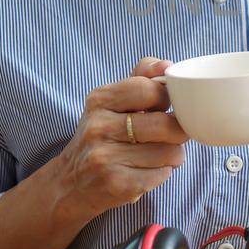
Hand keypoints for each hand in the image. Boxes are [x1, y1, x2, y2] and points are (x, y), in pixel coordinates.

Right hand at [48, 56, 188, 223]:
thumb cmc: (102, 137)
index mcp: (99, 100)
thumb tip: (167, 65)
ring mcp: (105, 157)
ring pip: (169, 152)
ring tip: (158, 155)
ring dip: (173, 155)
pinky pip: (161, 175)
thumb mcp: (112, 103)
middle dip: (179, 131)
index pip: (148, 89)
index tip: (166, 107)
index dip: (167, 99)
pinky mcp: (116, 184)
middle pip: (165, 124)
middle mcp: (98, 127)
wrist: (69, 184)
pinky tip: (147, 172)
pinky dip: (162, 174)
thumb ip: (142, 78)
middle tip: (174, 135)